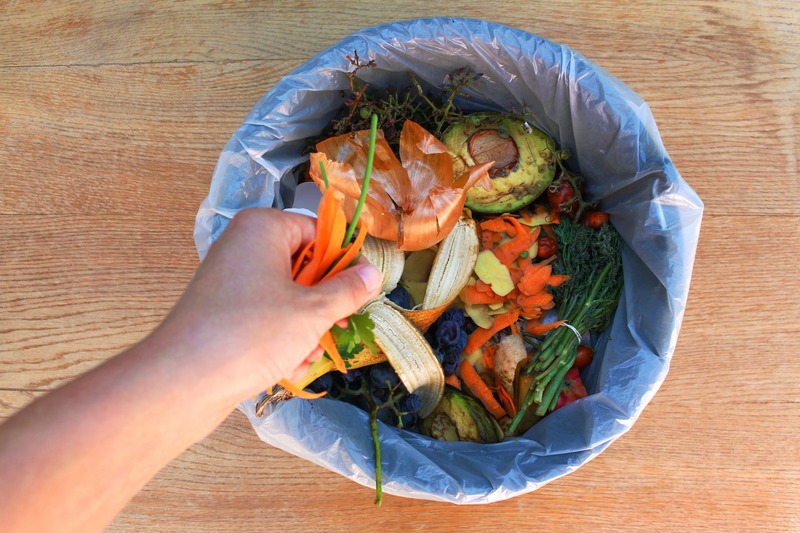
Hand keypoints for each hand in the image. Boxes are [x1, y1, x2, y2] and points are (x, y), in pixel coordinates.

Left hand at [157, 208, 381, 398]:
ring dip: (305, 327)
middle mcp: (243, 246)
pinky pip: (264, 317)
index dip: (344, 259)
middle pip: (303, 265)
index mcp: (263, 228)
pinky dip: (280, 339)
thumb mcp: (312, 312)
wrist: (183, 380)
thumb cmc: (252, 333)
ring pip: (286, 296)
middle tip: (339, 325)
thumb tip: (372, 273)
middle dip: (323, 302)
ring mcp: (230, 280)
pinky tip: (287, 367)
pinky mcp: (222, 312)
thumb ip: (347, 290)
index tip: (363, 286)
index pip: (318, 230)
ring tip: (308, 353)